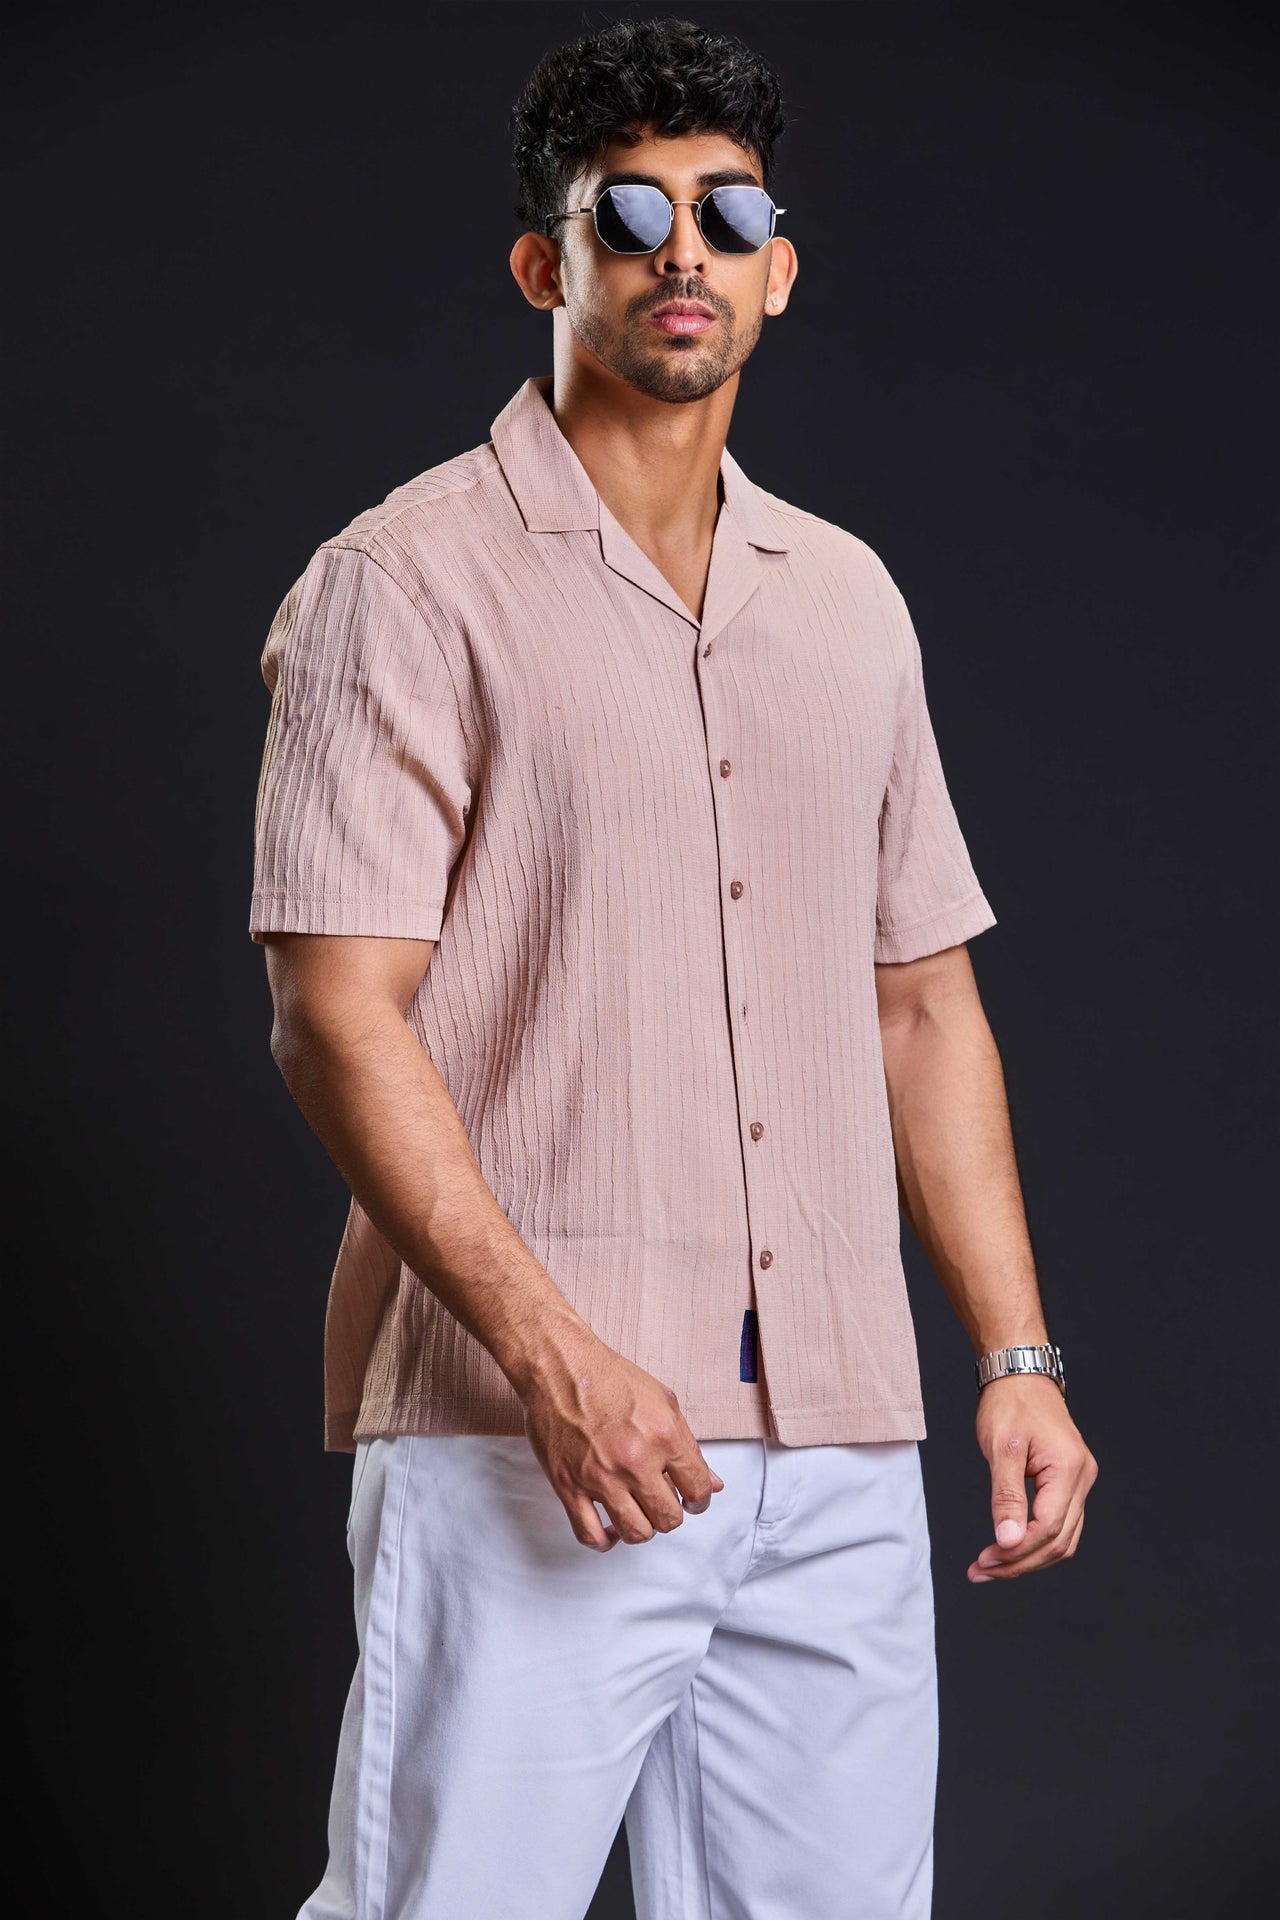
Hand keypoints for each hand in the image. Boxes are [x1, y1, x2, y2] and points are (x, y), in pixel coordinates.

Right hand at [519, 1324, 725, 1551]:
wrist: (561, 1368)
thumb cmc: (610, 1377)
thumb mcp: (663, 1402)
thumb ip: (689, 1446)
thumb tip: (713, 1482)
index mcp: (664, 1437)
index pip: (698, 1489)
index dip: (699, 1500)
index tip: (692, 1500)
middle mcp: (635, 1462)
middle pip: (668, 1518)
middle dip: (671, 1515)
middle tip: (664, 1504)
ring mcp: (601, 1478)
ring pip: (635, 1532)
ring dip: (642, 1528)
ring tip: (638, 1513)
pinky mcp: (570, 1486)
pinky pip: (589, 1534)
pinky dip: (604, 1541)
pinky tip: (610, 1531)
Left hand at [969, 1375, 1097, 1582]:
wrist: (1020, 1376)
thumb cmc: (1010, 1404)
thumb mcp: (1001, 1448)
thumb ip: (1006, 1497)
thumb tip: (1008, 1542)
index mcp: (1069, 1469)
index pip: (1049, 1527)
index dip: (1018, 1551)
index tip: (984, 1561)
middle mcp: (1082, 1479)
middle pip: (1058, 1541)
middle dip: (1020, 1562)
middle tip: (981, 1570)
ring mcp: (1079, 1482)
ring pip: (1062, 1538)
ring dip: (1027, 1558)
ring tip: (990, 1567)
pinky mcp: (1069, 1484)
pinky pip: (1059, 1524)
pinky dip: (1035, 1542)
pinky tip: (1009, 1549)